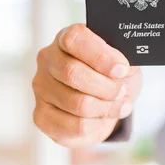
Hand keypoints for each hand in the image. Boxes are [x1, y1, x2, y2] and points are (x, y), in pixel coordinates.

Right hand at [32, 24, 141, 147]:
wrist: (106, 102)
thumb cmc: (112, 76)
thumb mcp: (123, 62)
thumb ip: (123, 60)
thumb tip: (122, 68)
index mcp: (66, 38)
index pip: (74, 39)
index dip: (100, 56)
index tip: (122, 69)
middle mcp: (48, 60)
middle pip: (72, 73)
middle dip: (106, 86)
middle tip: (122, 91)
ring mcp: (41, 88)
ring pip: (76, 103)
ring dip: (105, 107)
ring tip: (119, 105)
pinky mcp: (42, 116)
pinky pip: (74, 126)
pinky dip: (97, 124)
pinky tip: (104, 118)